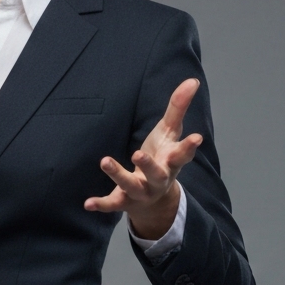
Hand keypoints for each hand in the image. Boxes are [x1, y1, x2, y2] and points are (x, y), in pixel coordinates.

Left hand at [84, 78, 202, 239]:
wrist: (155, 199)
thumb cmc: (162, 157)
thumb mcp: (169, 133)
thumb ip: (178, 108)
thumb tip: (193, 80)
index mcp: (171, 161)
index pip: (182, 154)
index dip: (189, 147)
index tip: (196, 138)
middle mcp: (158, 179)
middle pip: (157, 173)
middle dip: (149, 165)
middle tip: (138, 154)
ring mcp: (141, 191)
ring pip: (130, 185)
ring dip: (118, 175)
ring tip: (104, 161)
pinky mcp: (124, 201)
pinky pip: (112, 204)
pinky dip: (101, 204)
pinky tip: (87, 203)